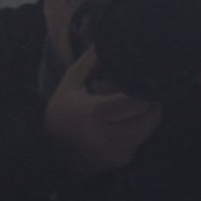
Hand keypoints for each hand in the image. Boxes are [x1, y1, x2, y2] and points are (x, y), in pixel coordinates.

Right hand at [44, 48, 161, 175]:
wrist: (49, 152)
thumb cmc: (61, 112)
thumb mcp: (70, 82)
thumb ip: (91, 61)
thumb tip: (107, 40)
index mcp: (97, 113)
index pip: (139, 102)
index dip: (146, 90)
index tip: (140, 82)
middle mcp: (109, 136)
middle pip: (151, 117)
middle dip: (149, 103)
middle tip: (137, 94)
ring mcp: (116, 152)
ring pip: (148, 130)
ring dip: (143, 117)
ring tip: (125, 109)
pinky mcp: (120, 161)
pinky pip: (139, 141)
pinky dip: (135, 131)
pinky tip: (118, 125)